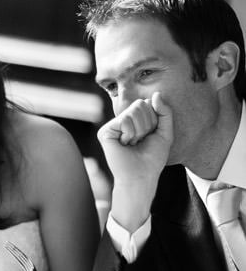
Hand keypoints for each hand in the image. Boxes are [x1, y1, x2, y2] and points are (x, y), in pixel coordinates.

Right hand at [97, 92, 173, 230]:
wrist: (141, 176)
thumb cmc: (152, 158)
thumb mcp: (165, 132)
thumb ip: (164, 112)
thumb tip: (156, 94)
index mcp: (133, 120)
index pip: (147, 103)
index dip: (154, 120)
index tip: (149, 136)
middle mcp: (121, 121)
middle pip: (140, 105)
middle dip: (147, 124)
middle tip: (140, 141)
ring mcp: (112, 126)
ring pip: (133, 112)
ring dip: (139, 131)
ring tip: (133, 144)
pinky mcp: (105, 132)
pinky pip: (125, 120)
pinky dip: (131, 134)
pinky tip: (125, 144)